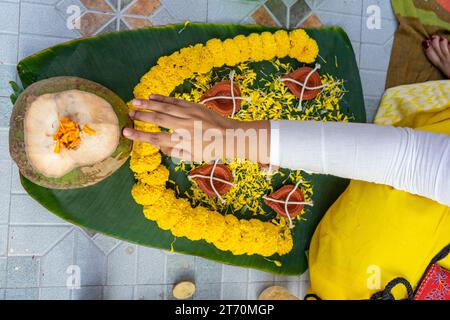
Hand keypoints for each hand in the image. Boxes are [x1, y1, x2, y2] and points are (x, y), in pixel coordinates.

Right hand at [123, 95, 269, 162]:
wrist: (231, 136)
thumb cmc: (211, 150)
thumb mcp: (192, 156)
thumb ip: (174, 151)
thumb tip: (158, 145)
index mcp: (183, 142)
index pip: (156, 139)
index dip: (139, 136)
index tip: (126, 132)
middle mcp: (184, 127)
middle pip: (158, 121)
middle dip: (141, 117)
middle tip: (128, 114)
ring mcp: (189, 115)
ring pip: (165, 108)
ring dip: (148, 104)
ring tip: (133, 102)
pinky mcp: (194, 106)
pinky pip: (175, 101)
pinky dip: (163, 99)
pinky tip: (152, 97)